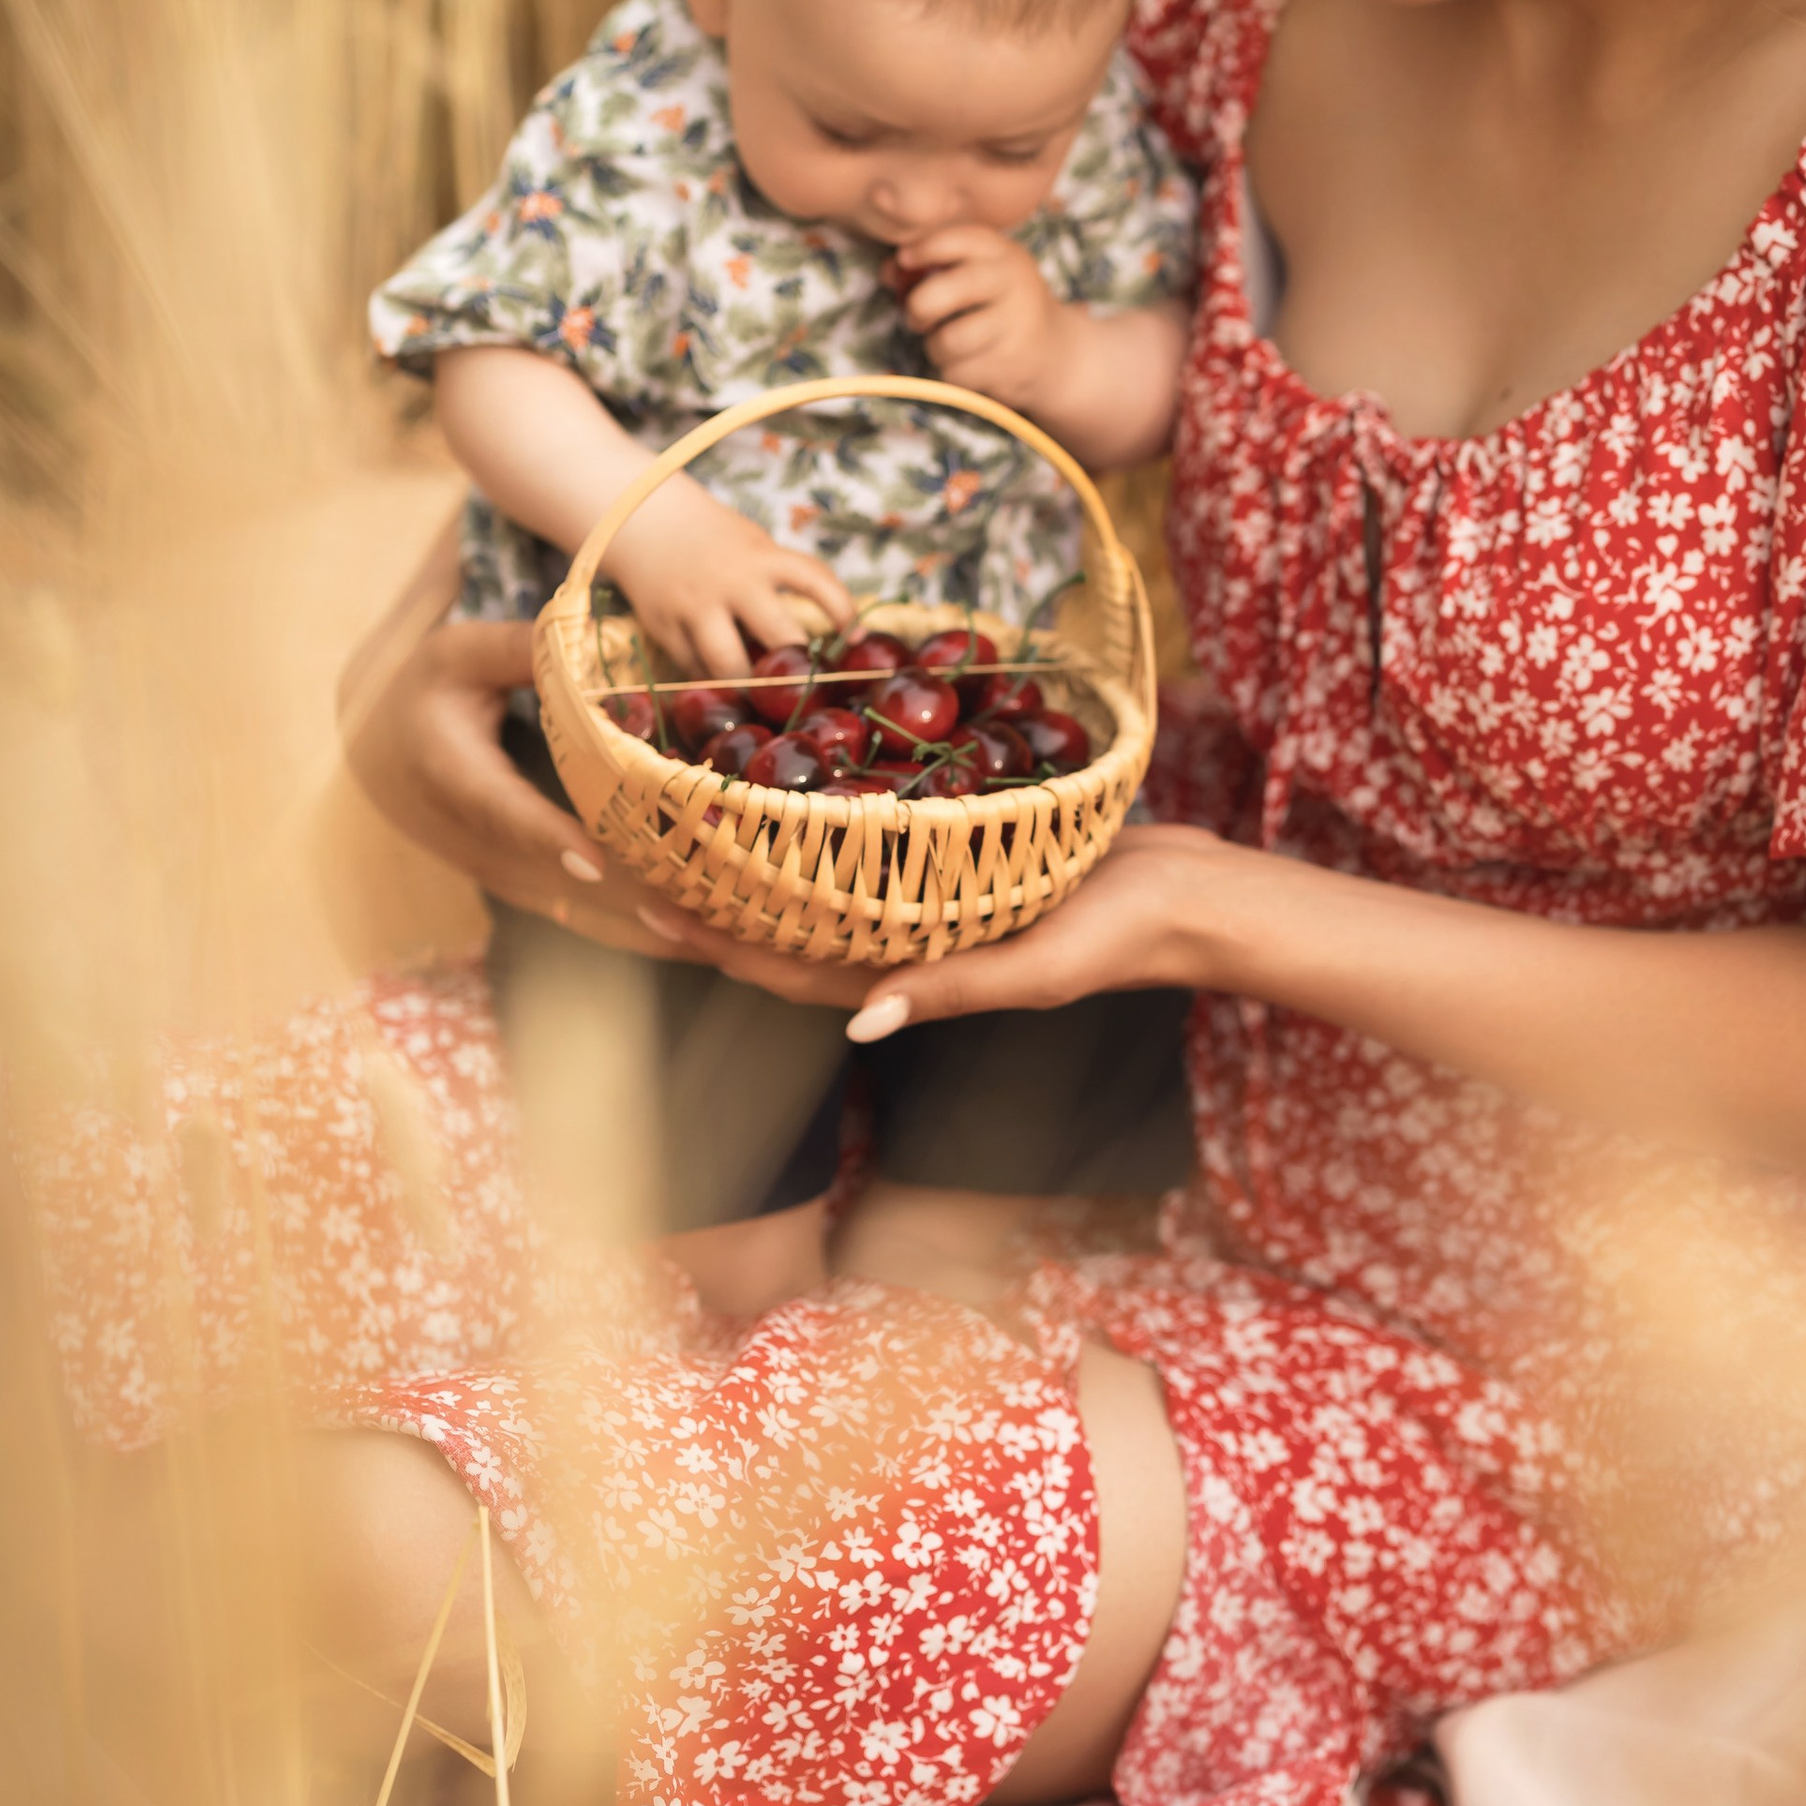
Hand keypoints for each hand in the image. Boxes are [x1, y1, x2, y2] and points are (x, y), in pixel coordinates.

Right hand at [337, 559, 688, 956]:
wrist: (386, 754)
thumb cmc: (431, 692)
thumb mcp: (458, 653)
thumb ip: (517, 649)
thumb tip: (578, 642)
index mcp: (456, 775)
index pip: (504, 812)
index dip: (548, 839)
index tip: (595, 863)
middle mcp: (482, 838)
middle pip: (560, 884)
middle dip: (632, 908)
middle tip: (701, 925)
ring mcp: (505, 870)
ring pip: (580, 912)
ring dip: (649, 932)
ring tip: (724, 943)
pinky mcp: (529, 884)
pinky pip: (589, 915)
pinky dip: (644, 930)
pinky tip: (704, 940)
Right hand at [608, 477, 854, 681]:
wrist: (645, 520)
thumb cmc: (716, 542)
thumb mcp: (755, 547)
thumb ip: (780, 583)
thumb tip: (824, 639)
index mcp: (761, 557)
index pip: (815, 581)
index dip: (843, 610)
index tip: (856, 637)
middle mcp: (731, 581)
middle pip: (779, 637)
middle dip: (797, 667)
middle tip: (807, 686)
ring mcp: (695, 606)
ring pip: (730, 666)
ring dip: (750, 685)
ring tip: (759, 693)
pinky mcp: (664, 627)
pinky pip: (695, 669)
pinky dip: (712, 678)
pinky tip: (720, 678)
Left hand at [657, 825, 1232, 1015]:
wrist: (1189, 896)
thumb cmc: (1120, 936)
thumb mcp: (1037, 966)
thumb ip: (951, 988)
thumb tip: (859, 1020)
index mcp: (909, 977)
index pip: (784, 968)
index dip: (709, 940)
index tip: (639, 900)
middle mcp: (901, 943)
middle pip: (778, 924)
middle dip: (698, 893)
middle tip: (617, 842)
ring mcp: (924, 905)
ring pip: (810, 884)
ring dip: (741, 857)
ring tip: (673, 813)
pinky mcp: (951, 862)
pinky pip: (862, 850)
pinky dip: (812, 825)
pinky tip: (782, 785)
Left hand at [889, 226, 1063, 413]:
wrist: (1055, 352)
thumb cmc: (998, 306)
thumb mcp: (977, 276)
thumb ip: (933, 268)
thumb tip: (889, 272)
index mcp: (1003, 254)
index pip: (960, 240)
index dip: (925, 248)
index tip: (905, 260)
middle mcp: (1014, 284)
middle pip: (951, 290)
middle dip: (920, 306)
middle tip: (917, 317)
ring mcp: (1017, 326)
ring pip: (949, 340)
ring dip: (936, 348)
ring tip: (946, 346)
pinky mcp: (1013, 365)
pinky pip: (959, 373)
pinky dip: (954, 373)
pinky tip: (969, 366)